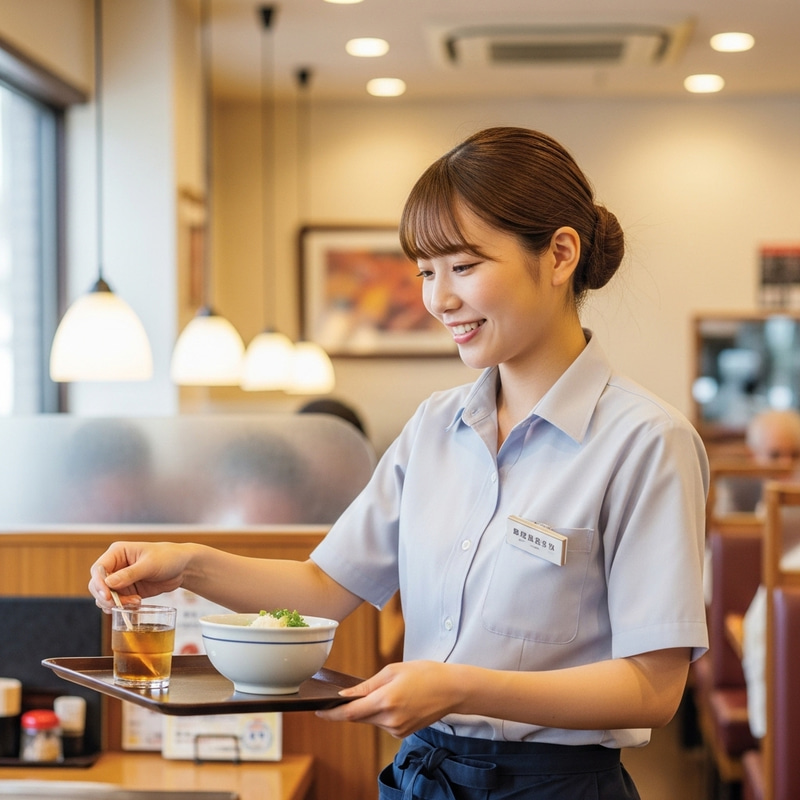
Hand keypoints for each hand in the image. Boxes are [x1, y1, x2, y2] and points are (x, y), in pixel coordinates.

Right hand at [88, 541, 190, 610]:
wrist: (183, 567)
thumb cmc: (168, 557)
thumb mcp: (150, 564)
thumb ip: (130, 574)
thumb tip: (109, 583)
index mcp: (117, 553)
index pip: (98, 569)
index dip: (99, 584)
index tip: (108, 596)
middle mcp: (115, 566)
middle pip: (97, 585)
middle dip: (106, 597)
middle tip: (119, 605)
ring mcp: (120, 580)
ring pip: (105, 596)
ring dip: (116, 604)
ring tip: (136, 602)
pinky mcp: (127, 591)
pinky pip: (117, 602)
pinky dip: (122, 607)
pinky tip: (137, 604)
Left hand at [316, 660, 461, 737]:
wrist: (452, 689)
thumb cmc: (424, 673)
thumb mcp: (393, 670)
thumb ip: (367, 685)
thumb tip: (347, 696)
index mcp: (386, 700)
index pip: (350, 713)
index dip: (331, 714)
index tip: (318, 711)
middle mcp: (390, 719)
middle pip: (358, 717)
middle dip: (350, 708)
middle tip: (345, 695)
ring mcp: (397, 729)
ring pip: (370, 720)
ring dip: (368, 709)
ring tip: (383, 691)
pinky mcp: (402, 733)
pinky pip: (382, 724)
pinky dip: (380, 714)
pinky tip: (394, 701)